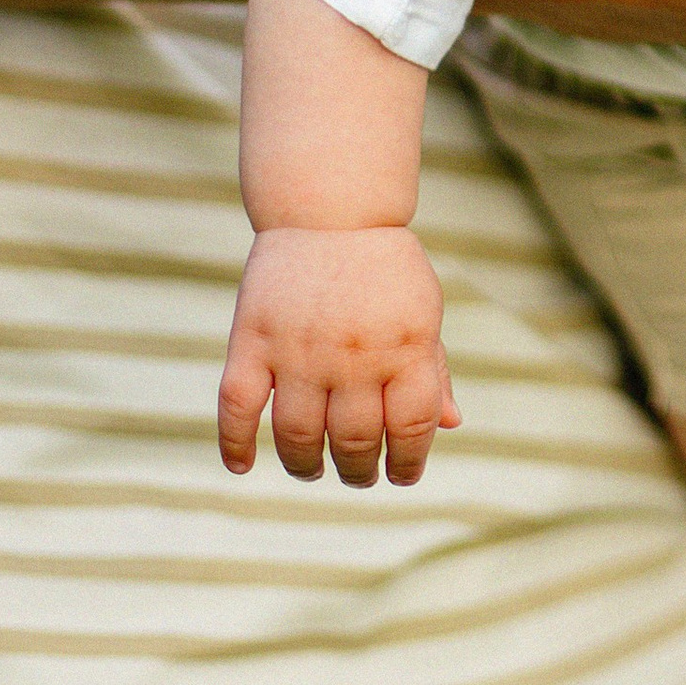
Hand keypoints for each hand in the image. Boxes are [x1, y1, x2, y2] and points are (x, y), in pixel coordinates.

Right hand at [218, 226, 460, 486]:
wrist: (330, 210)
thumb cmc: (384, 268)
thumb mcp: (424, 310)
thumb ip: (435, 369)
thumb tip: (451, 425)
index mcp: (407, 346)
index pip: (411, 427)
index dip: (409, 462)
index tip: (401, 474)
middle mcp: (355, 354)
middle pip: (355, 441)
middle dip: (359, 471)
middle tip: (358, 474)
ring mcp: (300, 350)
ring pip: (297, 437)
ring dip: (306, 467)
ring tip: (314, 469)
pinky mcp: (253, 341)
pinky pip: (237, 408)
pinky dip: (235, 444)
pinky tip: (243, 465)